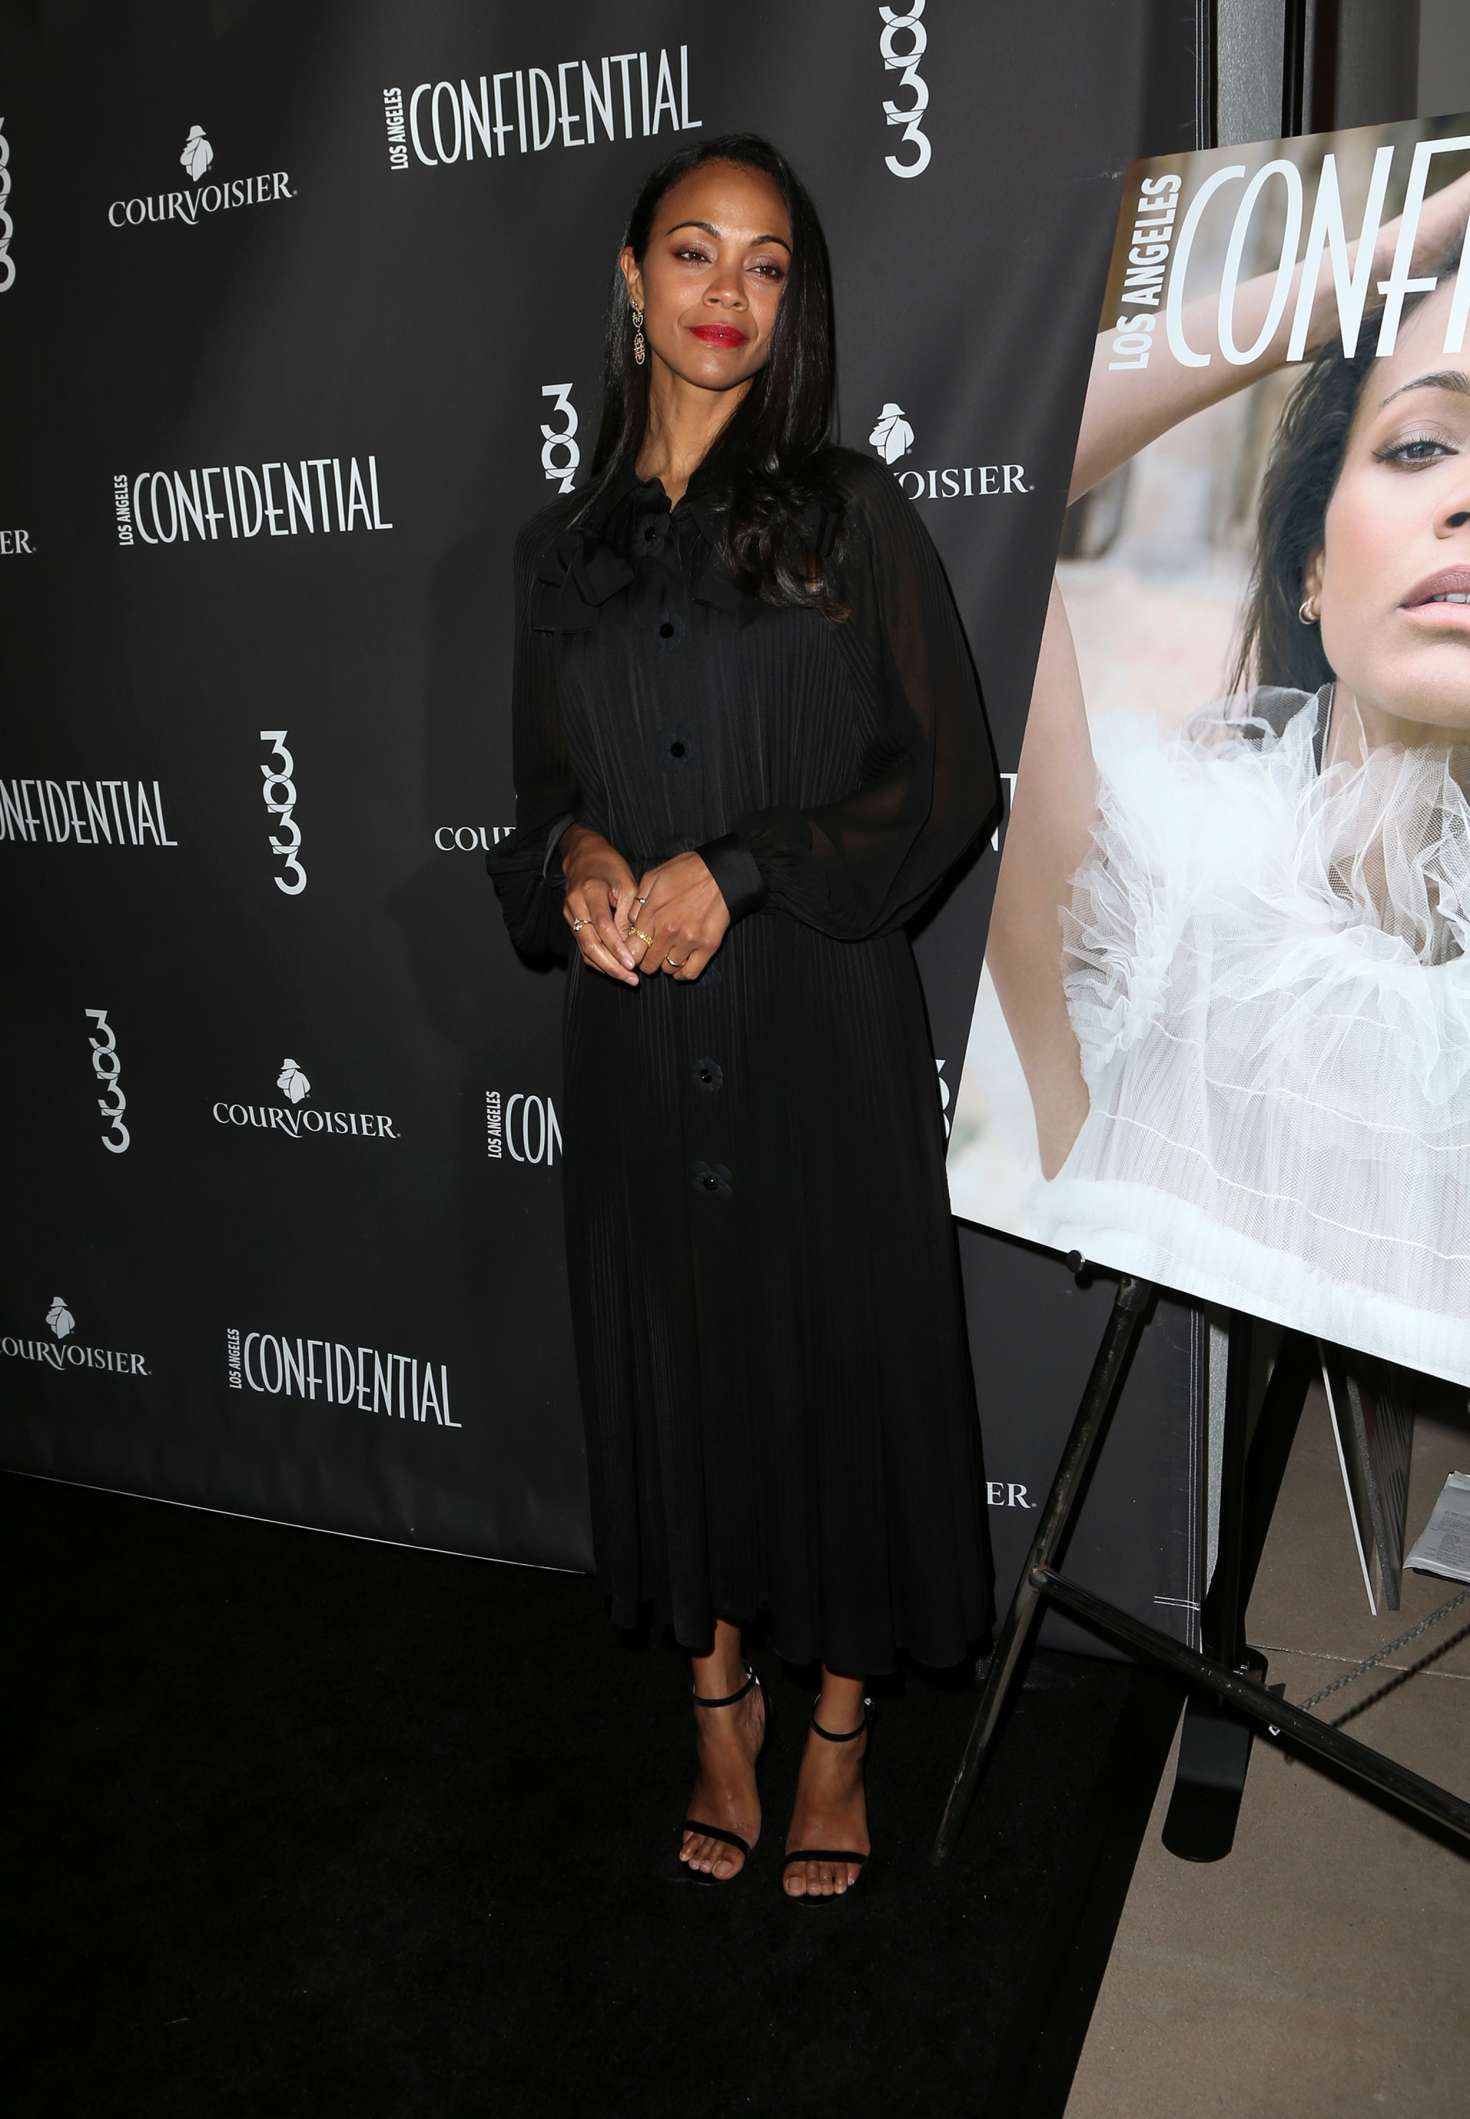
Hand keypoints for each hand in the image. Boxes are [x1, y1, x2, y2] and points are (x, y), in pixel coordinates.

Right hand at [560, 825, 641, 985]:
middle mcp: (575, 905)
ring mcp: (569, 915)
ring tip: (627, 978)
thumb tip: (632, 942)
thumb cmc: (609, 866)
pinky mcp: (570, 922)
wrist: (583, 856)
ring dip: (605, 967)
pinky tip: (614, 969)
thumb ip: (628, 911)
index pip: (602, 925)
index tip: (632, 963)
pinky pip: (583, 946)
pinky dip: (598, 960)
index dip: (617, 947)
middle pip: (589, 943)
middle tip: (631, 978)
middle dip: (611, 965)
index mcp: (589, 891)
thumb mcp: (626, 881)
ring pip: (585, 949)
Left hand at [624, 850, 731, 980]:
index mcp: (652, 914)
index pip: (631, 949)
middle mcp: (668, 931)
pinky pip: (689, 974)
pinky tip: (681, 963)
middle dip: (647, 959)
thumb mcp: (653, 877)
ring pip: (667, 969)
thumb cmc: (687, 871)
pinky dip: (683, 973)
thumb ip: (637, 902)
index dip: (631, 953)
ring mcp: (689, 941)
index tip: (636, 950)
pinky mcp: (708, 946)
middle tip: (652, 952)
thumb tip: (630, 924)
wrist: (721, 872)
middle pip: (647, 965)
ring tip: (670, 951)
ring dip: (666, 963)